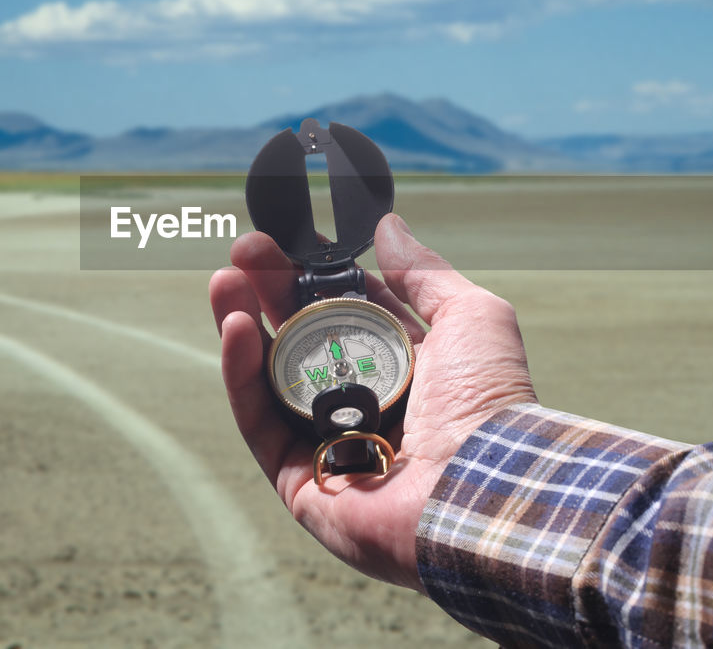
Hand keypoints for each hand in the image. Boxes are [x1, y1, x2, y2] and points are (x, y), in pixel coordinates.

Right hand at [209, 213, 534, 591]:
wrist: (481, 485)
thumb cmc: (488, 403)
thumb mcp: (470, 316)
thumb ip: (423, 272)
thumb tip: (387, 227)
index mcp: (407, 371)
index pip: (346, 315)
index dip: (314, 277)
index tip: (286, 241)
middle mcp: (366, 407)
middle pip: (301, 342)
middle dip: (269, 294)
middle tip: (243, 251)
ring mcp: (330, 446)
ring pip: (271, 381)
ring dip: (243, 327)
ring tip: (223, 282)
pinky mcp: (301, 482)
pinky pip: (260, 423)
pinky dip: (241, 376)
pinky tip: (235, 329)